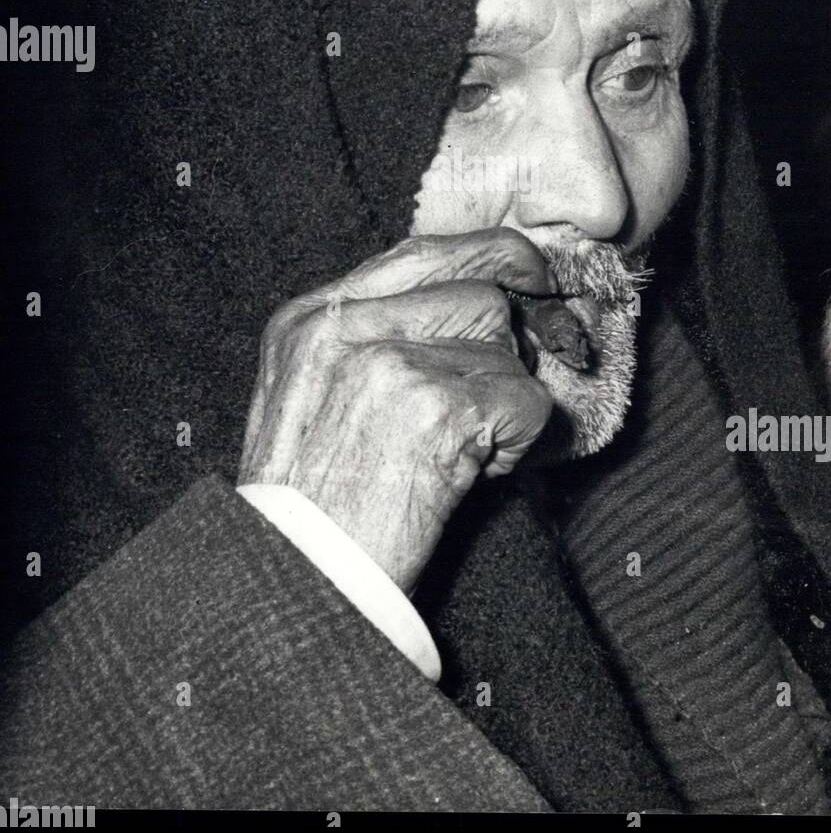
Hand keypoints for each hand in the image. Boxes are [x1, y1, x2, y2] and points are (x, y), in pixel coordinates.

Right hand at [239, 228, 554, 592]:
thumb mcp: (307, 398)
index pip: (422, 252)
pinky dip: (516, 444)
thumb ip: (370, 339)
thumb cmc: (308, 507)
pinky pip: (524, 402)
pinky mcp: (435, 410)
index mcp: (309, 319)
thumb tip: (475, 305)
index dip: (490, 257)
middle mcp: (343, 327)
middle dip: (513, 338)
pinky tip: (471, 476)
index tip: (532, 274)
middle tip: (509, 385)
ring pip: (506, 347)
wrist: (297, 581)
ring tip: (461, 452)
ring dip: (504, 402)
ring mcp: (388, 364)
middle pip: (478, 293)